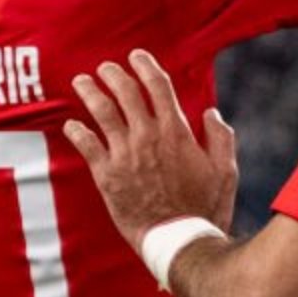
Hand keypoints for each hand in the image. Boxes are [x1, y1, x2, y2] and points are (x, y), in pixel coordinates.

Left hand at [61, 50, 240, 247]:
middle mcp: (147, 137)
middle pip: (125, 92)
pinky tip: (71, 124)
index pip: (157, 86)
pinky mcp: (106, 175)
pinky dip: (75, 131)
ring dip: (89, 92)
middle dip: (113, 74)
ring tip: (81, 81)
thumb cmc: (205, 208)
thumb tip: (210, 113)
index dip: (145, 66)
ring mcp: (124, 155)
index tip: (137, 56)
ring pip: (101, 112)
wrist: (179, 240)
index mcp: (176, 131)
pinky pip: (85, 145)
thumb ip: (221, 138)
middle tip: (106, 68)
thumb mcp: (226, 171)